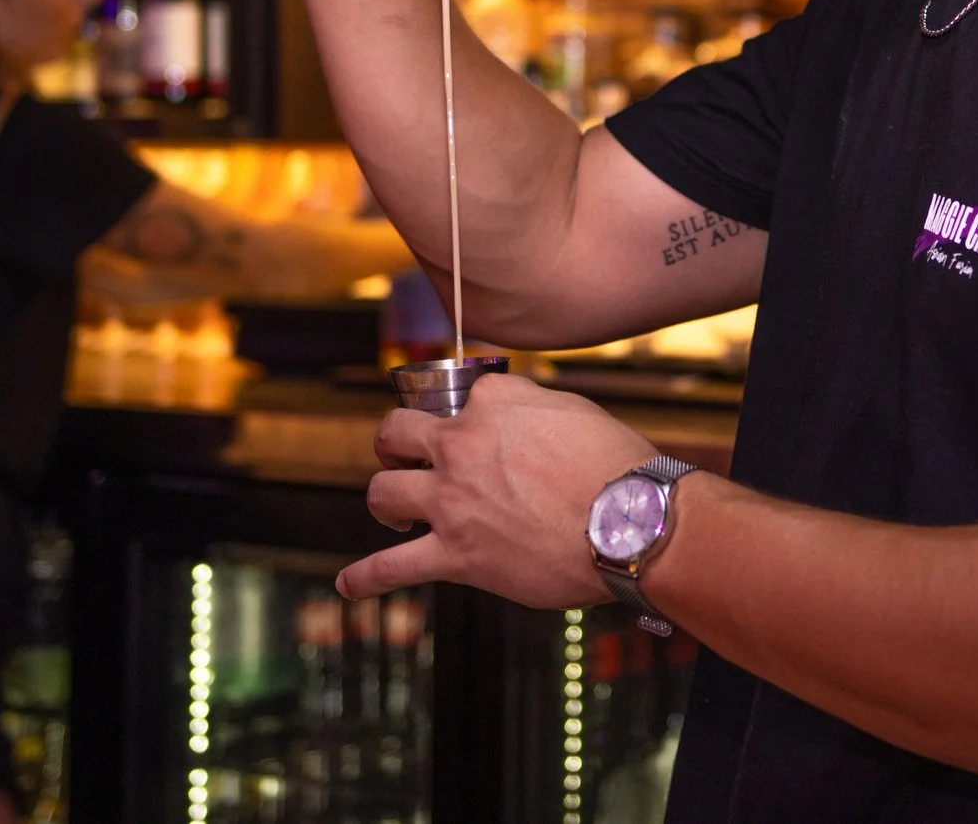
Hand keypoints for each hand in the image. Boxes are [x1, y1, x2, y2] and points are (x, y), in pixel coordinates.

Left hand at [336, 373, 656, 607]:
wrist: (629, 524)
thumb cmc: (616, 468)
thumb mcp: (575, 411)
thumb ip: (531, 408)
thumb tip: (514, 415)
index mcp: (492, 403)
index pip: (457, 392)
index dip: (467, 412)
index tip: (478, 428)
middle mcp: (461, 445)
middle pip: (396, 432)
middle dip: (395, 443)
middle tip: (405, 457)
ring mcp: (451, 501)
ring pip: (382, 493)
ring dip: (384, 501)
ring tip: (394, 513)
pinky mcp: (454, 554)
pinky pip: (392, 568)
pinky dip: (366, 578)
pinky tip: (348, 585)